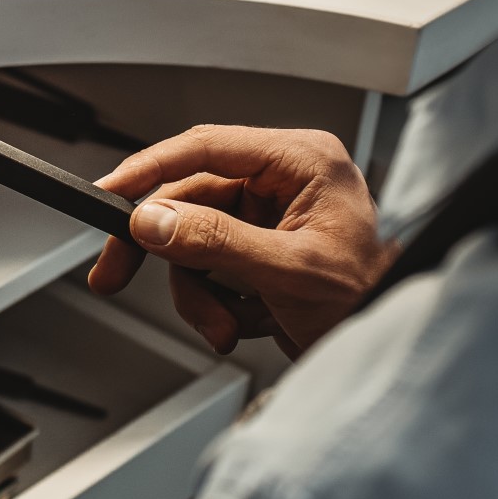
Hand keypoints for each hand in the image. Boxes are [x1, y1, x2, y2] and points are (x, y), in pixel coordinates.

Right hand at [87, 125, 395, 358]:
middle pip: (189, 198)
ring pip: (192, 239)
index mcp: (302, 162)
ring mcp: (271, 217)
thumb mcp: (288, 271)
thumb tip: (154, 220)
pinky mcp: (261, 251)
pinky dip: (216, 302)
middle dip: (169, 254)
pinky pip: (209, 267)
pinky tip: (246, 320)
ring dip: (198, 292)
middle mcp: (284, 181)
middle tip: (115, 274)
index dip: (150, 168)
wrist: (389, 351)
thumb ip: (216, 242)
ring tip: (225, 325)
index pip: (209, 148)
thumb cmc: (372, 301)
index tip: (109, 190)